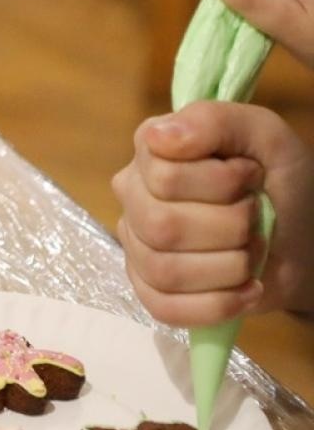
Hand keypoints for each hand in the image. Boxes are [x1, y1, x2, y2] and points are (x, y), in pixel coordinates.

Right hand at [112, 100, 313, 325]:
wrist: (306, 236)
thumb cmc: (281, 181)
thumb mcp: (264, 135)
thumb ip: (215, 121)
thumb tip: (160, 138)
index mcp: (150, 153)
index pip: (162, 175)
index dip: (220, 182)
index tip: (251, 175)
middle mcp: (133, 197)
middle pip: (162, 226)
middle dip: (230, 227)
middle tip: (256, 218)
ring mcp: (138, 246)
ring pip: (165, 269)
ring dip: (229, 266)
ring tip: (254, 253)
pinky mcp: (152, 290)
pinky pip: (164, 308)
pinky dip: (216, 304)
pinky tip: (247, 290)